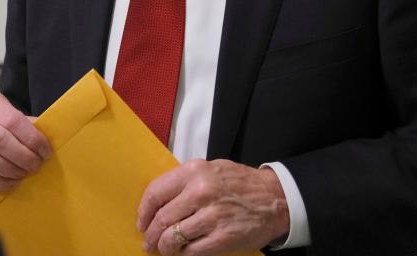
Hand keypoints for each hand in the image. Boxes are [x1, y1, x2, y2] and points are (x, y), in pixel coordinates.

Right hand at [0, 91, 50, 191]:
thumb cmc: (8, 126)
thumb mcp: (19, 119)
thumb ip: (30, 128)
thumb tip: (44, 145)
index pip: (11, 119)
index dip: (32, 138)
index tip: (45, 152)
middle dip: (22, 155)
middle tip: (36, 165)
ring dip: (9, 169)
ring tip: (24, 173)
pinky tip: (12, 182)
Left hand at [138, 159, 288, 254]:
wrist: (274, 198)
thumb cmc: (238, 183)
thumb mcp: (209, 169)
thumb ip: (184, 181)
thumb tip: (158, 202)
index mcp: (194, 171)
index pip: (156, 193)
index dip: (144, 212)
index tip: (142, 222)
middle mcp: (200, 192)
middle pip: (162, 219)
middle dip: (151, 234)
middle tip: (148, 242)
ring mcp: (212, 216)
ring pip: (173, 238)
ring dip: (164, 247)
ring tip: (164, 249)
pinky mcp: (223, 237)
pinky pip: (192, 251)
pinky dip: (183, 254)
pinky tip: (183, 252)